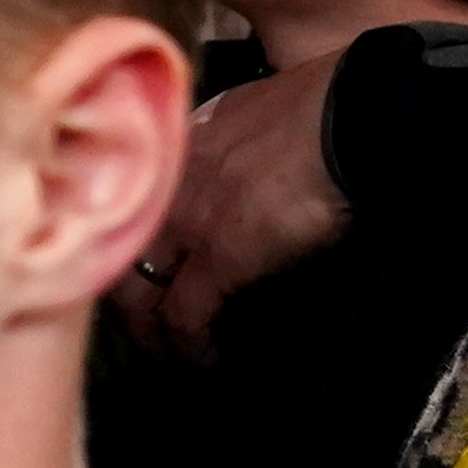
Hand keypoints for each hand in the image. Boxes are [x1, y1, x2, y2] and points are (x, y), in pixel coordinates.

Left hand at [109, 46, 348, 354]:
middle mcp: (163, 183)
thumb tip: (232, 168)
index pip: (123, 208)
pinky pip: (185, 315)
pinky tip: (205, 358)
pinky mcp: (220, 256)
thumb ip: (219, 144)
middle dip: (128, 299)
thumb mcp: (243, 115)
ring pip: (139, 292)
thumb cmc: (317, 109)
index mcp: (171, 147)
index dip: (127, 247)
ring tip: (172, 354)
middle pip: (118, 253)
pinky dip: (191, 345)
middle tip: (147, 328)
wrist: (350, 114)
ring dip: (153, 331)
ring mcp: (185, 219)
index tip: (141, 275)